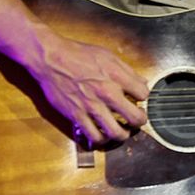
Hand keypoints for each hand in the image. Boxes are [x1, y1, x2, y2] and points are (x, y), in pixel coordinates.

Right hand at [29, 34, 148, 144]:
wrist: (50, 58)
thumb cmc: (77, 54)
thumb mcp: (108, 56)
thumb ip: (127, 71)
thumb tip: (141, 82)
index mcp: (117, 76)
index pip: (143, 94)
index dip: (143, 97)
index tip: (138, 98)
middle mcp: (106, 93)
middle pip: (136, 118)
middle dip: (140, 120)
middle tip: (137, 120)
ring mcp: (91, 107)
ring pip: (116, 132)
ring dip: (123, 135)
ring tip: (122, 131)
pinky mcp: (76, 115)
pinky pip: (93, 136)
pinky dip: (101, 139)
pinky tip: (103, 135)